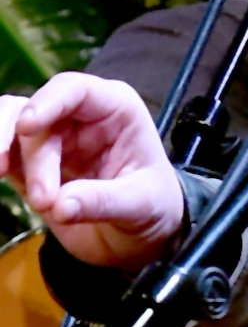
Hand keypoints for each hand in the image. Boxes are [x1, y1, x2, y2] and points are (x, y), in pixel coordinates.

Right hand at [0, 74, 183, 268]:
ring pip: (10, 125)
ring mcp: (52, 138)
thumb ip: (102, 201)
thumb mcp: (141, 205)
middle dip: (34, 158)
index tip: (27, 127)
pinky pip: (4, 152)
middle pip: (39, 117)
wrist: (140, 236)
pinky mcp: (31, 163)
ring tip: (1, 177)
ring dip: (2, 149)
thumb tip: (59, 207)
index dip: (47, 102)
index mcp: (115, 109)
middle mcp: (80, 116)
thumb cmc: (153, 207)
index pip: (75, 90)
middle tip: (43, 201)